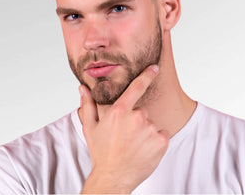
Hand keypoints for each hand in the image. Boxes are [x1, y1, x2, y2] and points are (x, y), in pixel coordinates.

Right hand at [79, 65, 169, 193]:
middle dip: (136, 121)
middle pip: (142, 111)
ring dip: (146, 132)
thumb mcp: (90, 128)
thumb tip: (83, 88)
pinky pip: (162, 134)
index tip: (154, 68)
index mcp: (119, 111)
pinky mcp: (161, 141)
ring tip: (134, 145)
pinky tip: (144, 150)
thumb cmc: (101, 153)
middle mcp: (136, 117)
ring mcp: (150, 129)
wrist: (114, 177)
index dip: (147, 75)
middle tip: (126, 137)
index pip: (136, 87)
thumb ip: (88, 105)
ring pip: (152, 124)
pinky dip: (155, 141)